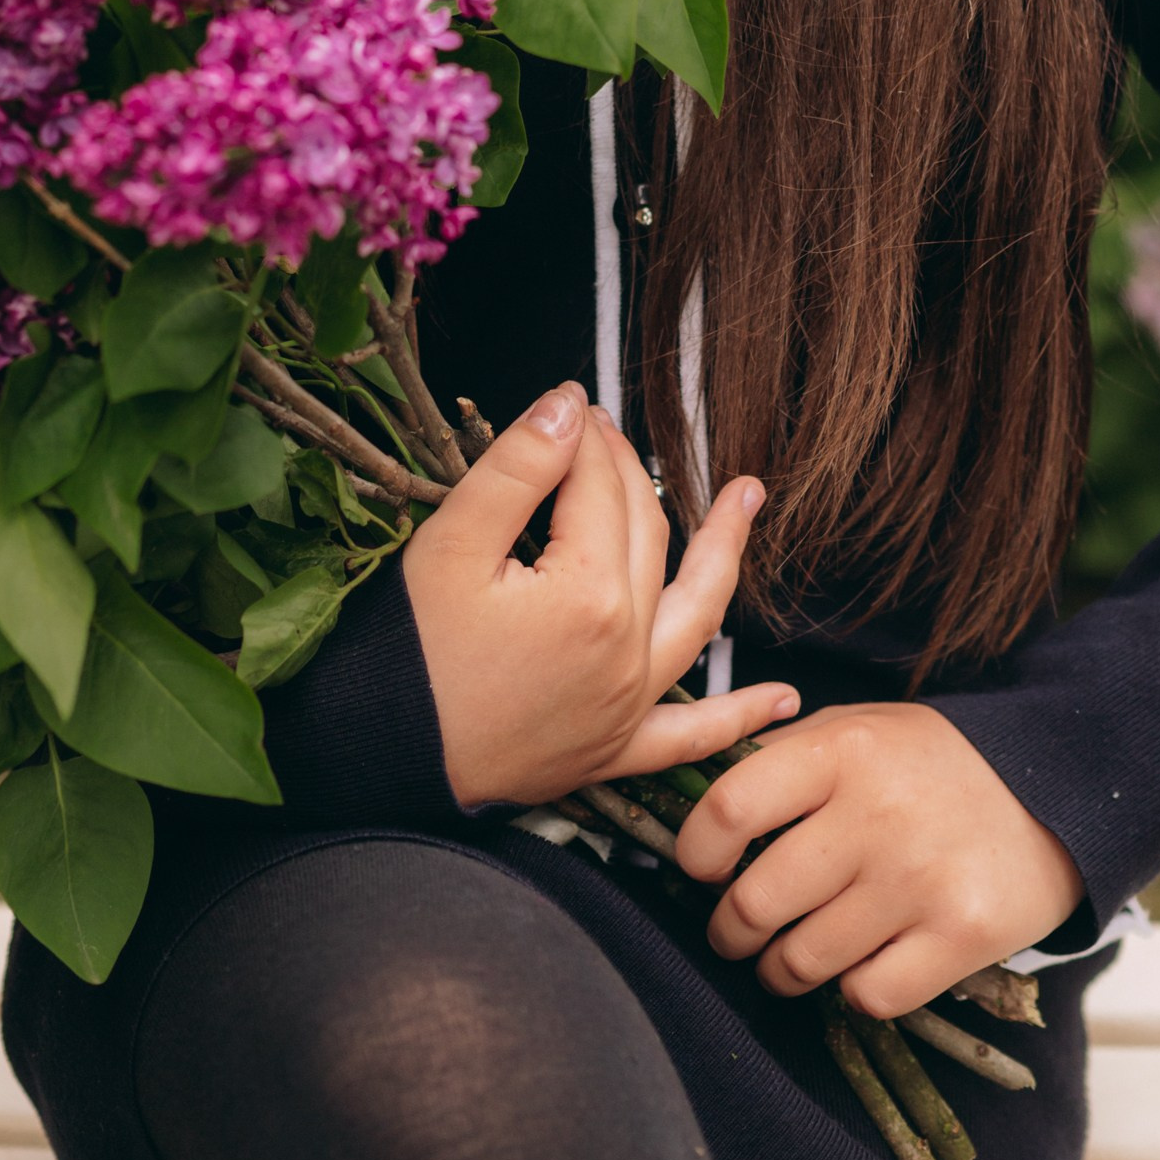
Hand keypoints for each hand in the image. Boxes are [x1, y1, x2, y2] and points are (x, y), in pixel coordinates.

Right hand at [402, 381, 799, 807]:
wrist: (375, 757)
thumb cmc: (405, 651)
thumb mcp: (450, 544)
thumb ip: (518, 467)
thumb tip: (572, 403)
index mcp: (588, 595)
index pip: (601, 486)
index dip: (584, 435)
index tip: (568, 401)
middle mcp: (626, 652)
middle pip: (646, 533)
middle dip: (628, 471)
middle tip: (604, 430)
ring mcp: (627, 706)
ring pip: (696, 614)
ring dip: (727, 554)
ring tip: (751, 498)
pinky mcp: (613, 751)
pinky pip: (691, 736)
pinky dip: (739, 718)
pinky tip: (784, 702)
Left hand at [673, 702, 1084, 1017]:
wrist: (1053, 793)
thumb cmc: (928, 767)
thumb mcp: (856, 731)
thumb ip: (779, 760)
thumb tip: (694, 811)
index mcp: (841, 751)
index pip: (730, 808)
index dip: (697, 852)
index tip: (705, 869)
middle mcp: (878, 813)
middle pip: (756, 901)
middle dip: (730, 931)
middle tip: (736, 931)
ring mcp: (920, 879)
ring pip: (803, 960)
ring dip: (781, 970)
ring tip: (788, 957)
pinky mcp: (962, 936)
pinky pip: (867, 995)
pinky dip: (853, 990)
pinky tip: (862, 963)